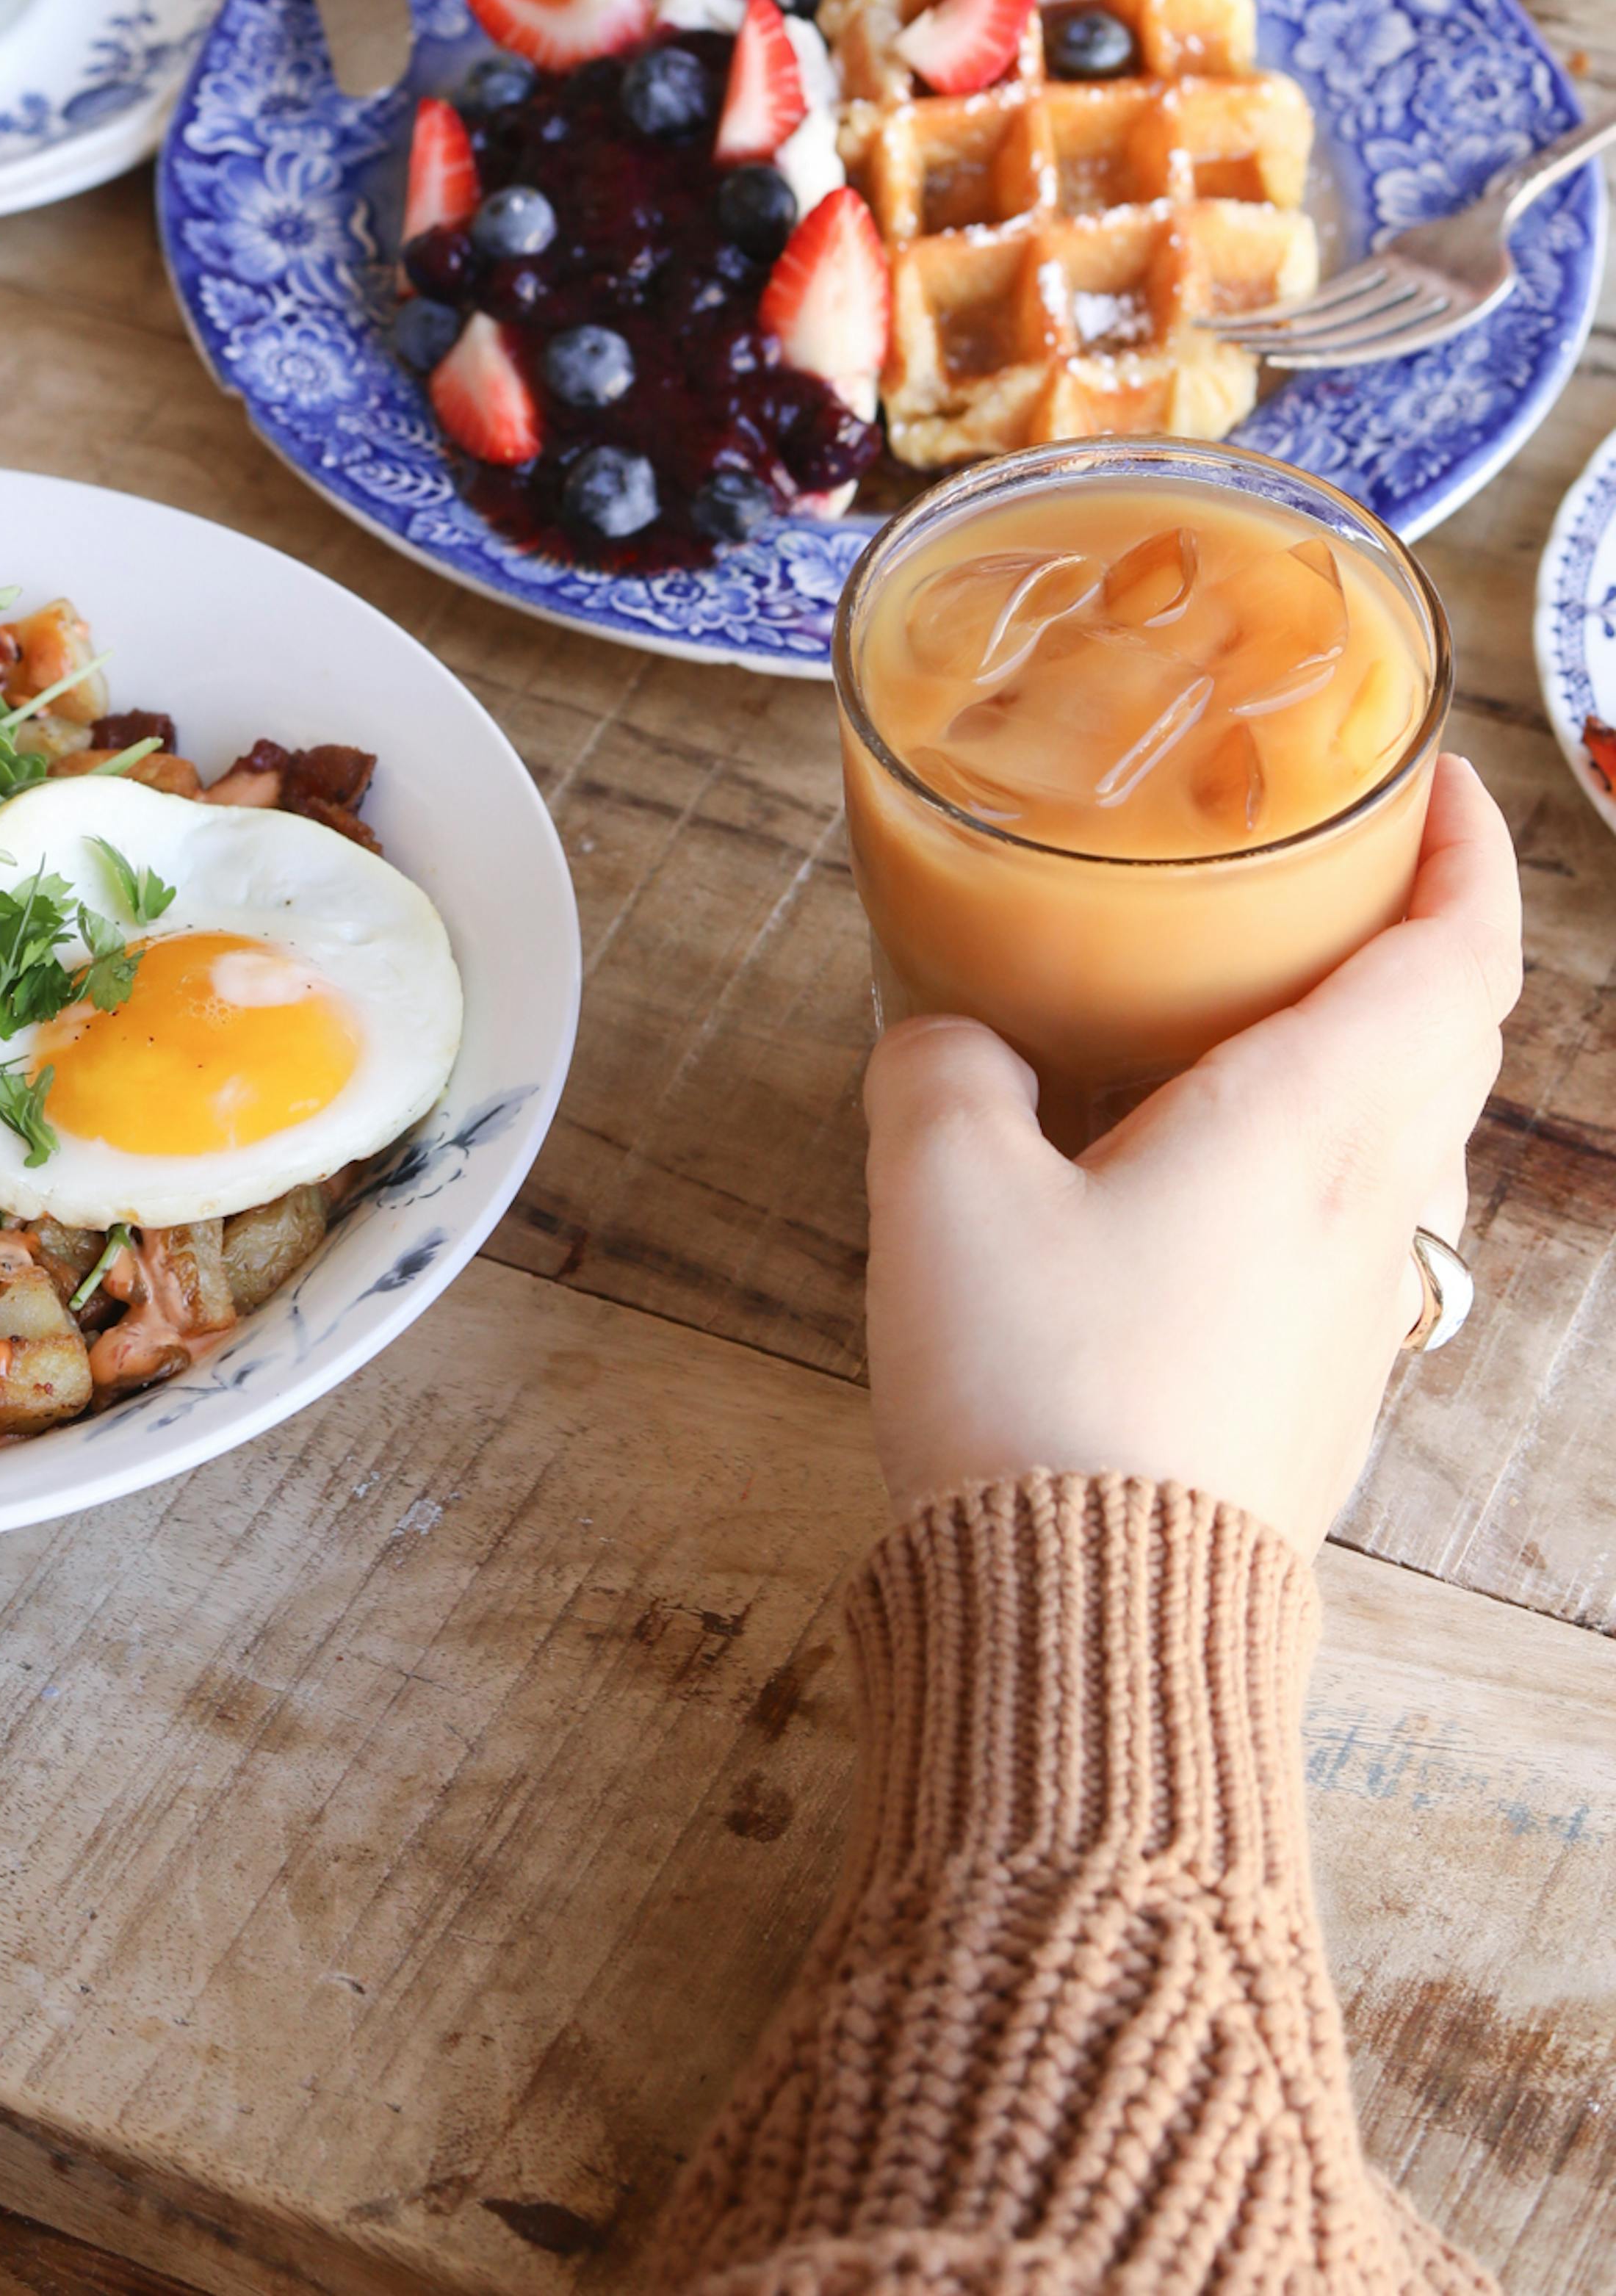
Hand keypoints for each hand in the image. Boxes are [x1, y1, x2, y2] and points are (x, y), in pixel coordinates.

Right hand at [860, 754, 1519, 1552]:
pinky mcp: (1312, 1399)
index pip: (1457, 954)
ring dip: (1375, 1057)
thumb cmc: (1041, 1388)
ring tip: (1263, 1013)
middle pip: (1456, 1041)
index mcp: (1311, 1122)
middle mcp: (1366, 1210)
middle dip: (1422, 935)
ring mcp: (1351, 1318)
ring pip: (1412, 1146)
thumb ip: (944, 1069)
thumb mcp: (941, 1183)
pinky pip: (1351, 1242)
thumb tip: (955, 1045)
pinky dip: (1318, 1167)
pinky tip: (1202, 1181)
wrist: (1091, 1622)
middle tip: (1333, 871)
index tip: (1434, 785)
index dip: (1467, 854)